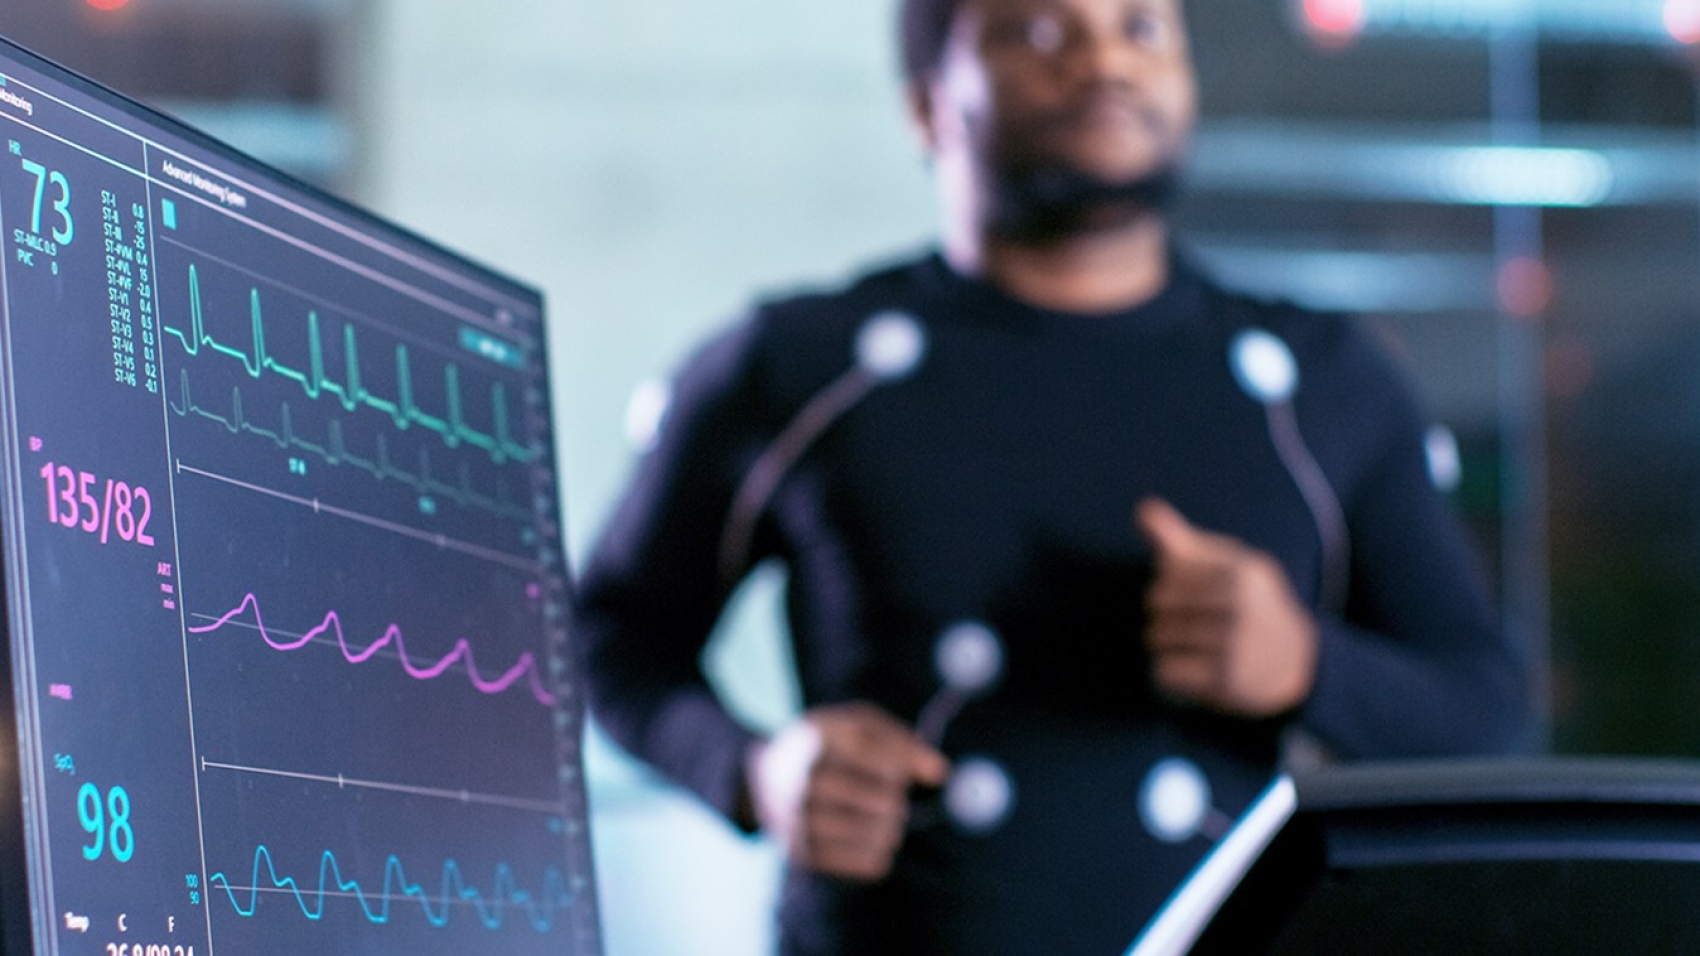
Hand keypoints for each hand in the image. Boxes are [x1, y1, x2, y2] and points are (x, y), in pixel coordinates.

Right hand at [745, 702, 948, 881]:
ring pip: (875, 835)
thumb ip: (901, 741)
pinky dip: (877, 854)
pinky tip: (872, 840)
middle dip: (896, 801)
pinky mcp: (801, 852)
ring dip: (890, 829)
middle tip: (889, 799)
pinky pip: (862, 863)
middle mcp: (805, 780)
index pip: (887, 762)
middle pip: (884, 802)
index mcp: (821, 740)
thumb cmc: (827, 746)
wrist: (763, 777)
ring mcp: (799, 819)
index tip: (897, 772)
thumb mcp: (858, 725)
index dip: (904, 769)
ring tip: (884, 821)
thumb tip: (939, 772)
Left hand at [1137, 497, 1318, 716]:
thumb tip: (1143, 508)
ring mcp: (1235, 643)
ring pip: (1158, 637)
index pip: (1169, 569)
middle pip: (1158, 601)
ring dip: (1161, 643)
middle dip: (1161, 613)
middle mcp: (1241, 605)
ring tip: (1182, 645)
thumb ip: (1182, 540)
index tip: (1187, 592)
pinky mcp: (1226, 679)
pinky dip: (1166, 673)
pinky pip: (1165, 671)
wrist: (1294, 661)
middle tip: (1179, 622)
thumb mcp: (1226, 565)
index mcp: (1241, 570)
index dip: (1168, 581)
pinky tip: (1186, 669)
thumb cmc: (1247, 603)